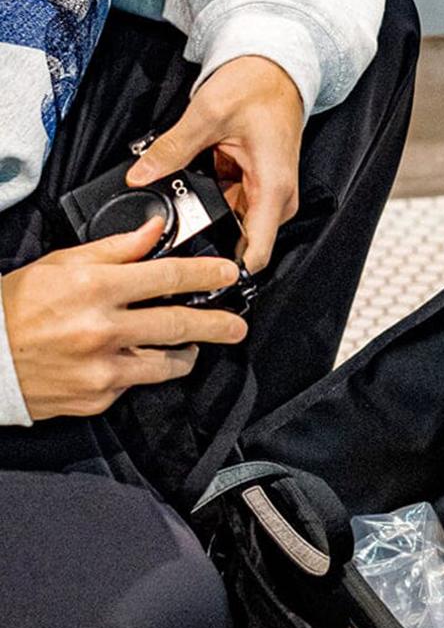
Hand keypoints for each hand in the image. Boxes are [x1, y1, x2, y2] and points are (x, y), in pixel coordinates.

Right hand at [1, 218, 247, 419]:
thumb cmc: (17, 307)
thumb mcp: (61, 265)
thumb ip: (115, 249)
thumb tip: (155, 231)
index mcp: (93, 287)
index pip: (166, 276)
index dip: (204, 275)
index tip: (228, 274)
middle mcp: (102, 328)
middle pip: (179, 324)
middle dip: (217, 325)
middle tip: (237, 326)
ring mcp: (104, 367)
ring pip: (168, 363)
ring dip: (186, 353)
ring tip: (190, 345)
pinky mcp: (102, 396)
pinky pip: (139, 382)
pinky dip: (143, 369)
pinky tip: (134, 359)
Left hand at [126, 55, 303, 273]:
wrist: (275, 68)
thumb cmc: (256, 88)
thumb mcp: (207, 114)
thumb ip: (172, 149)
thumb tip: (139, 175)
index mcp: (273, 190)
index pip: (256, 253)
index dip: (227, 272)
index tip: (198, 279)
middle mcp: (277, 200)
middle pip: (241, 241)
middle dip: (205, 237)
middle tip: (170, 229)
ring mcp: (269, 196)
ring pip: (233, 223)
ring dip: (207, 215)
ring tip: (181, 193)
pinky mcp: (260, 188)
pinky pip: (232, 204)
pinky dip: (212, 198)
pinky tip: (197, 179)